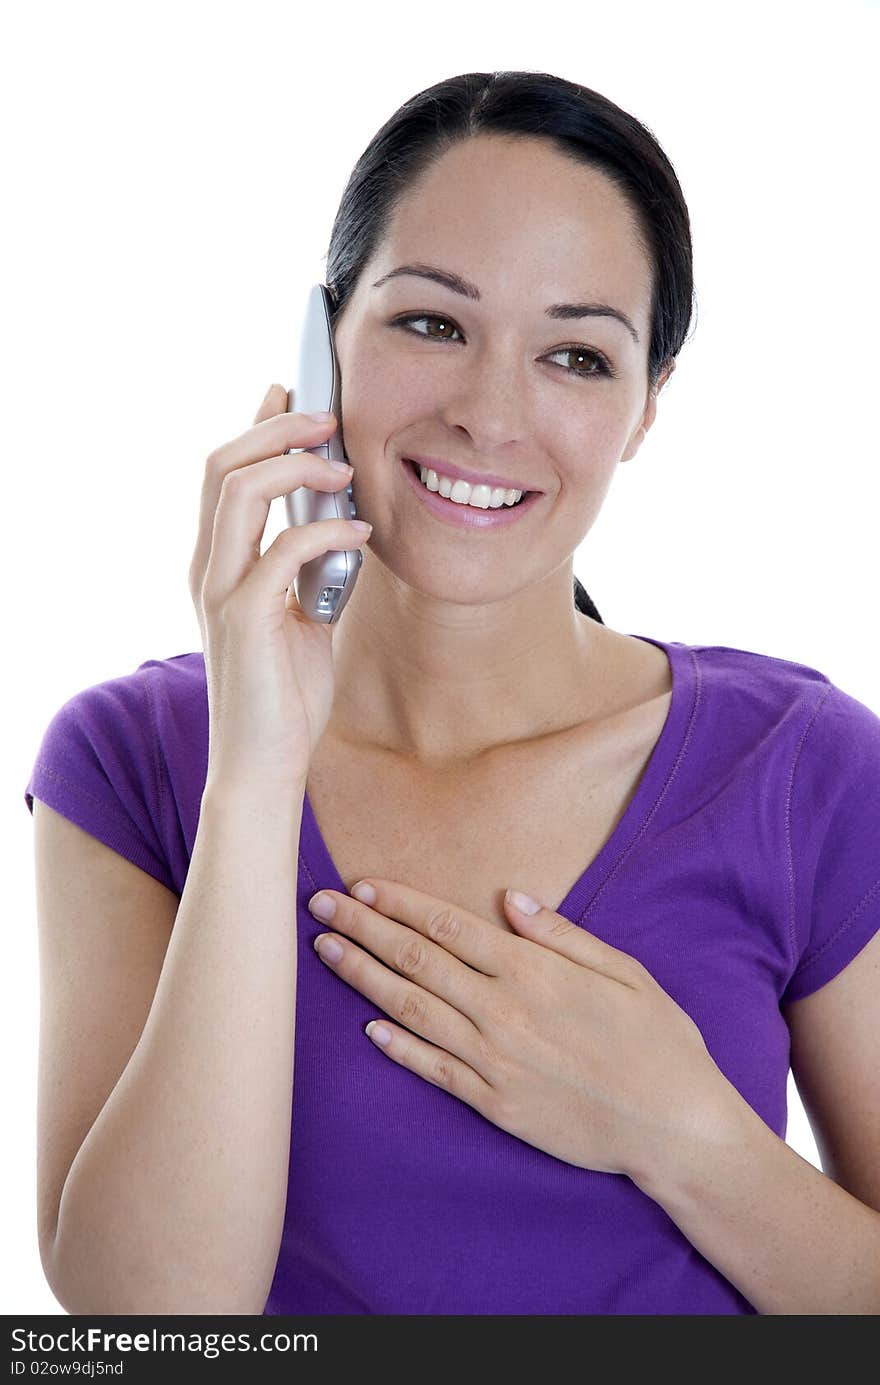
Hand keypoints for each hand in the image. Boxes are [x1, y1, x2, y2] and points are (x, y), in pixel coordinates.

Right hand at [189, 387, 370, 793]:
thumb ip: (310, 571)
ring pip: (238, 491)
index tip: (292, 389)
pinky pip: (282, 549)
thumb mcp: (302, 617)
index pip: (224, 473)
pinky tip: (361, 531)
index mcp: (219, 563)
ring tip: (344, 464)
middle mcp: (208, 568)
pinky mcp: (243, 618)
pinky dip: (326, 529)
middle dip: (277, 426)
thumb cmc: (285, 695)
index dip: (256, 423)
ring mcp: (220, 591)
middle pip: (221, 465)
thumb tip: (344, 525)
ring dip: (296, 464)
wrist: (265, 763)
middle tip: (329, 413)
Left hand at [307, 878, 730, 1184]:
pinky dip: (397, 1046)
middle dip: (363, 929)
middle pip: (416, 959)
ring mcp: (494, 1060)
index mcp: (534, 971)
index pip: (448, 926)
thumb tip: (511, 898)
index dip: (400, 904)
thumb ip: (563, 934)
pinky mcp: (494, 1103)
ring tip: (325, 952)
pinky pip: (433, 1069)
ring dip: (362, 977)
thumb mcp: (625, 972)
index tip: (362, 885)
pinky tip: (367, 1026)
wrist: (674, 1128)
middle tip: (318, 906)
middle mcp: (503, 1011)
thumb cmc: (659, 1043)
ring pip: (411, 1009)